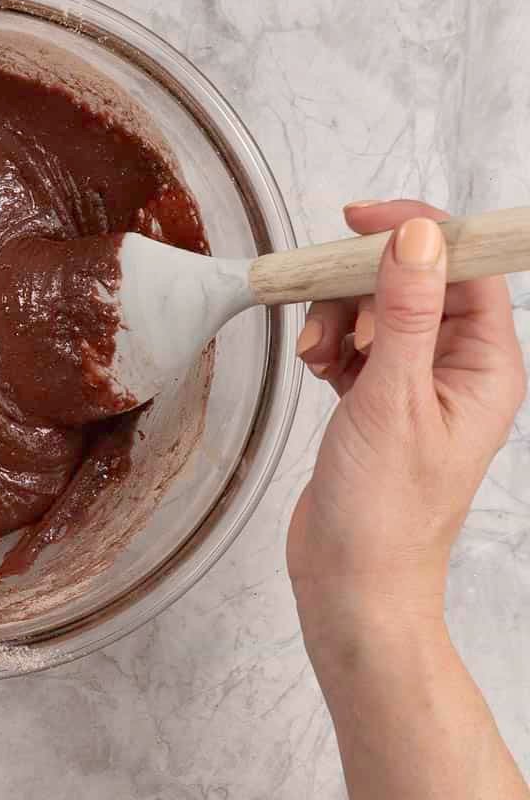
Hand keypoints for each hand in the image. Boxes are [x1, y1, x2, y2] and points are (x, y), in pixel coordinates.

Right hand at [287, 200, 525, 651]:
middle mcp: (457, 369)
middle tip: (322, 305)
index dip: (418, 234)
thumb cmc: (386, 510)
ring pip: (376, 310)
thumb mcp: (394, 398)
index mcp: (487, 367)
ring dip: (337, 318)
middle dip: (361, 286)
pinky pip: (354, 343)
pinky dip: (329, 344)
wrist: (351, 579)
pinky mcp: (376, 399)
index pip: (466, 269)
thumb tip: (418, 236)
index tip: (360, 220)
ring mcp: (415, 384)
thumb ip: (408, 312)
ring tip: (314, 355)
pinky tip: (313, 365)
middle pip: (412, 283)